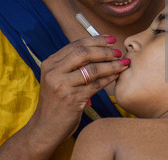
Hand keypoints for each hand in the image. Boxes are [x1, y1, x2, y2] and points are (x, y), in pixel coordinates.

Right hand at [25, 36, 128, 154]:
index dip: (96, 40)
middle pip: (84, 53)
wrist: (44, 128)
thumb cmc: (56, 102)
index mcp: (50, 63)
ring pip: (93, 69)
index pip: (76, 45)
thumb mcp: (57, 79)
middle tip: (118, 52)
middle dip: (105, 51)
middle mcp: (54, 72)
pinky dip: (109, 78)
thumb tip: (98, 48)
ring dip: (112, 65)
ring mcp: (62, 86)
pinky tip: (116, 75)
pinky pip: (96, 85)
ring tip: (123, 63)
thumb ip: (72, 64)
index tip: (111, 39)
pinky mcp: (72, 99)